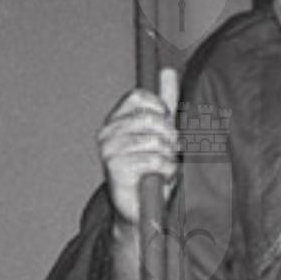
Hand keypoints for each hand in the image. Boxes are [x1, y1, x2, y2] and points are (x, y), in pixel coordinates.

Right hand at [98, 70, 180, 229]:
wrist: (141, 209)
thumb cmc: (152, 168)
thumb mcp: (161, 132)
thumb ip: (165, 102)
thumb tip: (168, 70)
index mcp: (116, 119)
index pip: (138, 95)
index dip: (159, 106)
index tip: (167, 121)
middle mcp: (107, 132)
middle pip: (150, 118)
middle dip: (170, 135)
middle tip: (173, 149)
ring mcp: (109, 150)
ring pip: (156, 141)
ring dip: (170, 156)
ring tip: (166, 166)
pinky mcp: (115, 169)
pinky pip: (154, 160)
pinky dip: (166, 170)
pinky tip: (161, 178)